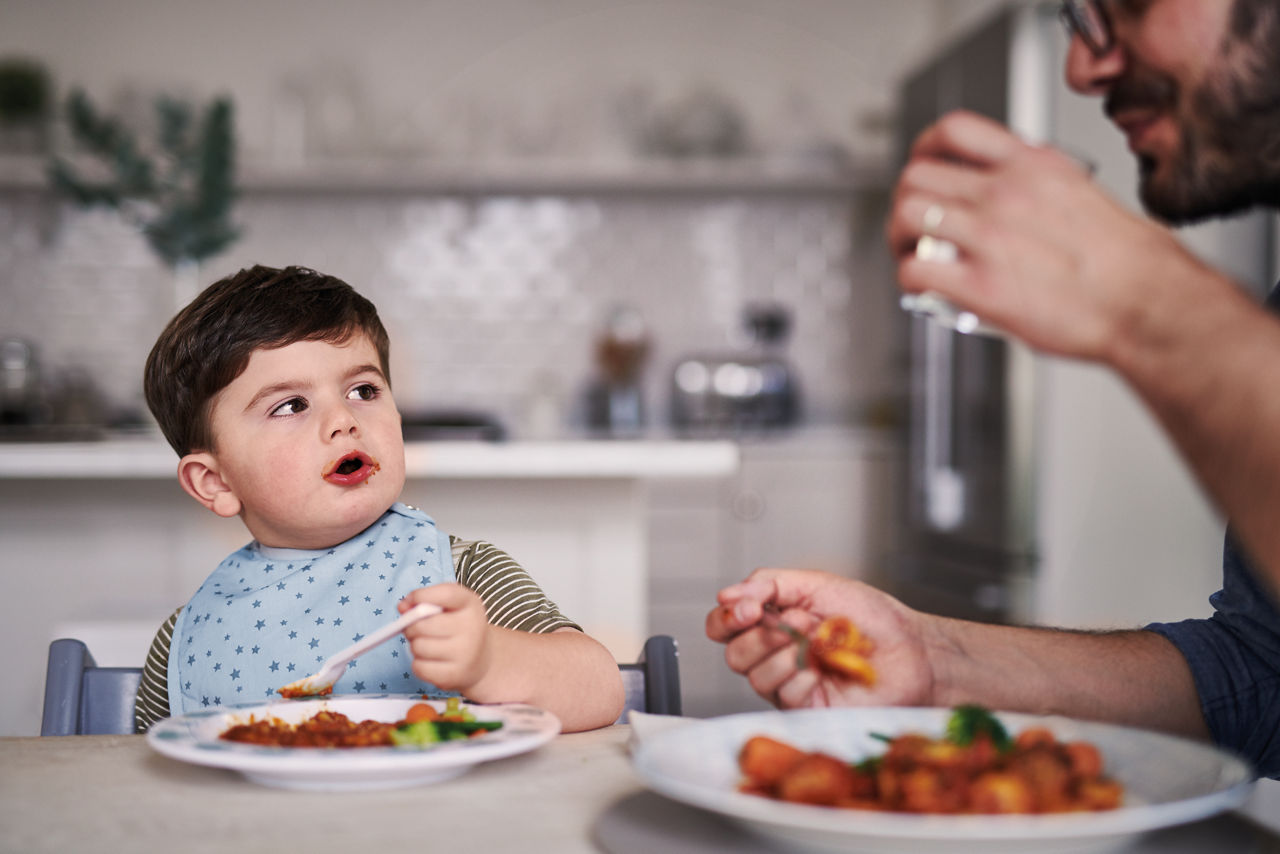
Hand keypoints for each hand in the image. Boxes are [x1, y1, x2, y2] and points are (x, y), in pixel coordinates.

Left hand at [398, 584, 493, 693]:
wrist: (482, 660)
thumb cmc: (458, 628)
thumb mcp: (448, 607)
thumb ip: (424, 601)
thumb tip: (402, 607)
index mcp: (471, 605)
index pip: (446, 594)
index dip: (422, 595)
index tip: (412, 601)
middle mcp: (472, 628)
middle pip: (423, 625)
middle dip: (411, 627)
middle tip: (418, 629)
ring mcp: (465, 653)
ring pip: (418, 647)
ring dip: (415, 646)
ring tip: (427, 645)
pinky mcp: (454, 675)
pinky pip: (419, 667)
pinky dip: (418, 664)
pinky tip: (431, 660)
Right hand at [706, 568, 932, 708]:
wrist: (910, 647)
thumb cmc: (870, 617)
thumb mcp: (816, 584)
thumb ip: (769, 583)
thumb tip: (727, 594)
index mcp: (770, 622)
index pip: (722, 626)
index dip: (725, 618)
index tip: (748, 608)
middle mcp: (774, 655)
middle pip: (733, 653)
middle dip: (759, 635)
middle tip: (793, 623)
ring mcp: (789, 683)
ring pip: (754, 675)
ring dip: (785, 653)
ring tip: (818, 642)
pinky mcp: (806, 707)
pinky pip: (783, 694)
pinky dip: (803, 675)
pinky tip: (825, 667)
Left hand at [887, 110, 1194, 360]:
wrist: (1146, 302)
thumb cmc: (1126, 261)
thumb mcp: (1081, 190)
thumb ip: (1035, 182)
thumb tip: (1006, 189)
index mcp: (1031, 166)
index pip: (955, 130)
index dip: (925, 148)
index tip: (924, 165)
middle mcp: (1005, 193)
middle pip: (917, 176)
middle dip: (906, 200)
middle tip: (913, 225)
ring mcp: (989, 237)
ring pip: (907, 216)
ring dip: (899, 237)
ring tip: (913, 254)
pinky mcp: (981, 285)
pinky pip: (914, 271)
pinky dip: (909, 278)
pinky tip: (925, 287)